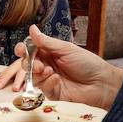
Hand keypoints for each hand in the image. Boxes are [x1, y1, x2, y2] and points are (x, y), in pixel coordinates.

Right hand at [0, 25, 122, 109]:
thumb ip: (46, 42)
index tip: (21, 50)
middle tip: (37, 64)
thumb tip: (32, 29)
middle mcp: (48, 65)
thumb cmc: (88, 63)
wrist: (101, 83)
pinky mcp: (52, 92)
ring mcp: (49, 79)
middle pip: (27, 64)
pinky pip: (42, 88)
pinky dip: (47, 83)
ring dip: (37, 73)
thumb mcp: (66, 49)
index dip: (24, 49)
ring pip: (32, 76)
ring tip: (48, 71)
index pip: (31, 50)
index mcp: (51, 52)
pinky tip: (57, 80)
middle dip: (29, 63)